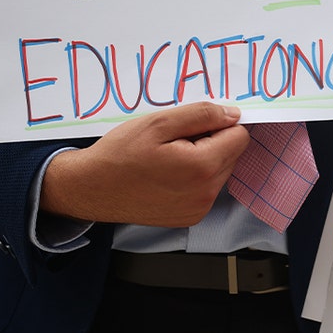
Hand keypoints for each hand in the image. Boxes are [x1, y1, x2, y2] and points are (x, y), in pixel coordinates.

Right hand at [39, 103, 249, 226]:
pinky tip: (166, 176)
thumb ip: (201, 115)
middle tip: (173, 143)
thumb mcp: (158, 123)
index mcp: (203, 167)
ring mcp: (199, 209)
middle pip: (231, 155)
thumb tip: (233, 115)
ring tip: (167, 160)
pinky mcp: (190, 217)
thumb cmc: (120, 154)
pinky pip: (206, 189)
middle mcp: (206, 193)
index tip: (193, 126)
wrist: (92, 188)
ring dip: (202, 161)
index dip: (218, 125)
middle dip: (210, 143)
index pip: (239, 136)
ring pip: (220, 172)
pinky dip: (193, 179)